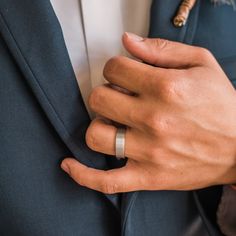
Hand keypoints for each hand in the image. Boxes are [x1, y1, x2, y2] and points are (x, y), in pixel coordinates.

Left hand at [61, 33, 235, 193]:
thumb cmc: (222, 106)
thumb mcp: (202, 64)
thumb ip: (161, 49)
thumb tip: (127, 41)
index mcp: (166, 88)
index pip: (114, 69)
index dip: (115, 68)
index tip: (123, 74)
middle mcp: (154, 119)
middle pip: (99, 99)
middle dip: (104, 93)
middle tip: (118, 97)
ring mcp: (149, 151)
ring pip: (96, 135)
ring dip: (98, 124)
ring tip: (112, 122)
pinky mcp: (148, 176)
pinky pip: (106, 181)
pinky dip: (83, 175)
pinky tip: (69, 165)